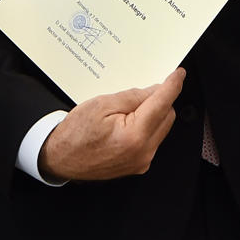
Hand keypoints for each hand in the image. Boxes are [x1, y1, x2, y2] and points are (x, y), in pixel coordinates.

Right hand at [36, 69, 183, 180]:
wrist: (60, 159)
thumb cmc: (75, 134)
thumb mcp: (102, 104)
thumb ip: (133, 96)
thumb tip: (155, 90)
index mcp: (134, 135)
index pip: (163, 104)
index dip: (172, 85)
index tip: (178, 74)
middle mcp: (143, 152)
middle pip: (167, 116)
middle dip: (158, 100)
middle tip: (137, 94)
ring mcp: (142, 161)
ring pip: (162, 128)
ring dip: (152, 115)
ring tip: (126, 112)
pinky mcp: (139, 165)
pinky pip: (153, 140)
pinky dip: (146, 127)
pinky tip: (127, 123)